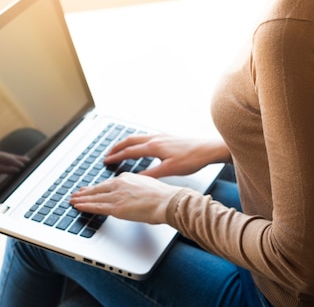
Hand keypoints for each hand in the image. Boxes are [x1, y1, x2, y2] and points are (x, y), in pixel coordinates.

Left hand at [70, 173, 180, 223]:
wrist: (167, 201)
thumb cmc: (163, 196)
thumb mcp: (147, 185)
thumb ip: (136, 189)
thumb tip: (133, 197)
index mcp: (128, 177)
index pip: (108, 183)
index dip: (96, 186)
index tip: (89, 188)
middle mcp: (120, 184)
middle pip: (98, 188)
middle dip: (85, 192)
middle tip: (76, 193)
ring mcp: (117, 195)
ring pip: (94, 197)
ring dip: (82, 199)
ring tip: (72, 200)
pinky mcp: (116, 207)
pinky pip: (96, 207)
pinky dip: (85, 206)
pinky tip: (78, 206)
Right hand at [103, 134, 229, 178]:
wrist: (207, 149)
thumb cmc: (191, 159)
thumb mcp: (169, 170)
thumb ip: (151, 174)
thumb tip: (135, 178)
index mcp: (154, 146)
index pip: (129, 151)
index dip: (116, 157)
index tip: (106, 161)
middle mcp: (155, 138)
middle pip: (130, 140)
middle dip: (116, 147)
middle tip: (107, 154)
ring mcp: (161, 135)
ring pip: (137, 137)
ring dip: (126, 143)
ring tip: (119, 150)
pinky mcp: (167, 136)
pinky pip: (146, 137)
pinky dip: (136, 141)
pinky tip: (140, 146)